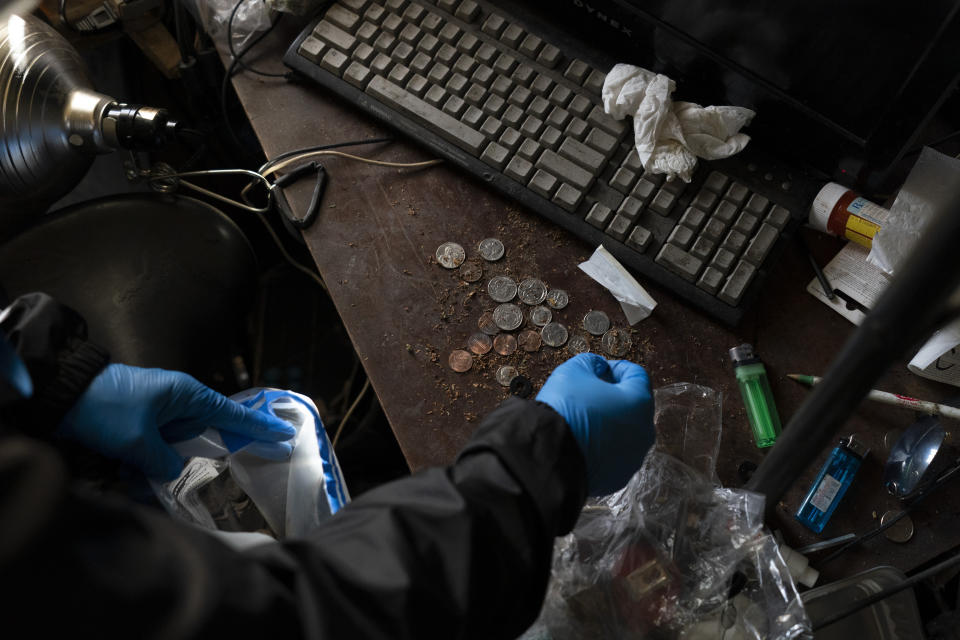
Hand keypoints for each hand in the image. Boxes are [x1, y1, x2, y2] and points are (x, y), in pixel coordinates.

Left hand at [58, 364, 295, 479]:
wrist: (62, 393)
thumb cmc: (106, 408)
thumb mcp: (138, 441)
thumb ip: (164, 462)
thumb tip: (174, 474)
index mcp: (187, 395)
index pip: (233, 414)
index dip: (259, 427)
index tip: (285, 434)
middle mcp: (178, 401)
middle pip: (205, 432)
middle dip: (206, 453)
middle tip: (219, 469)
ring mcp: (159, 411)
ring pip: (177, 444)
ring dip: (165, 463)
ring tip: (144, 470)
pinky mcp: (141, 422)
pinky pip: (156, 447)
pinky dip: (147, 462)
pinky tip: (130, 473)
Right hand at [537, 353, 654, 495]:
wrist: (550, 456)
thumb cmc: (565, 412)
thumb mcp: (573, 371)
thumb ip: (591, 363)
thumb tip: (597, 368)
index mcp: (639, 402)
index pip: (636, 375)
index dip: (616, 367)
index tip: (601, 369)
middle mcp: (644, 431)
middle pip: (633, 405)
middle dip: (614, 397)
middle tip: (591, 393)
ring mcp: (633, 457)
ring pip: (625, 432)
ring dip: (610, 423)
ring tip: (584, 418)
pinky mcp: (618, 476)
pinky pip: (614, 454)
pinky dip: (603, 446)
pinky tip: (583, 440)